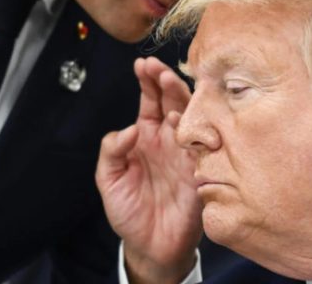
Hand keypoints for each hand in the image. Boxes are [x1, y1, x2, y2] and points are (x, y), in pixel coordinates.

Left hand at [96, 57, 201, 283]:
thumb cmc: (129, 211)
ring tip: (169, 81)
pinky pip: (202, 143)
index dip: (147, 80)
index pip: (149, 100)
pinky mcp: (199, 168)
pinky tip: (183, 116)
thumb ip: (112, 151)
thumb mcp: (109, 180)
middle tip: (157, 68)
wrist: (151, 246)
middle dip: (165, 80)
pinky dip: (195, 127)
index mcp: (147, 135)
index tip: (142, 64)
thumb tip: (129, 130)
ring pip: (189, 115)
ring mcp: (186, 151)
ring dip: (180, 96)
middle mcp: (168, 138)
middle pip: (171, 100)